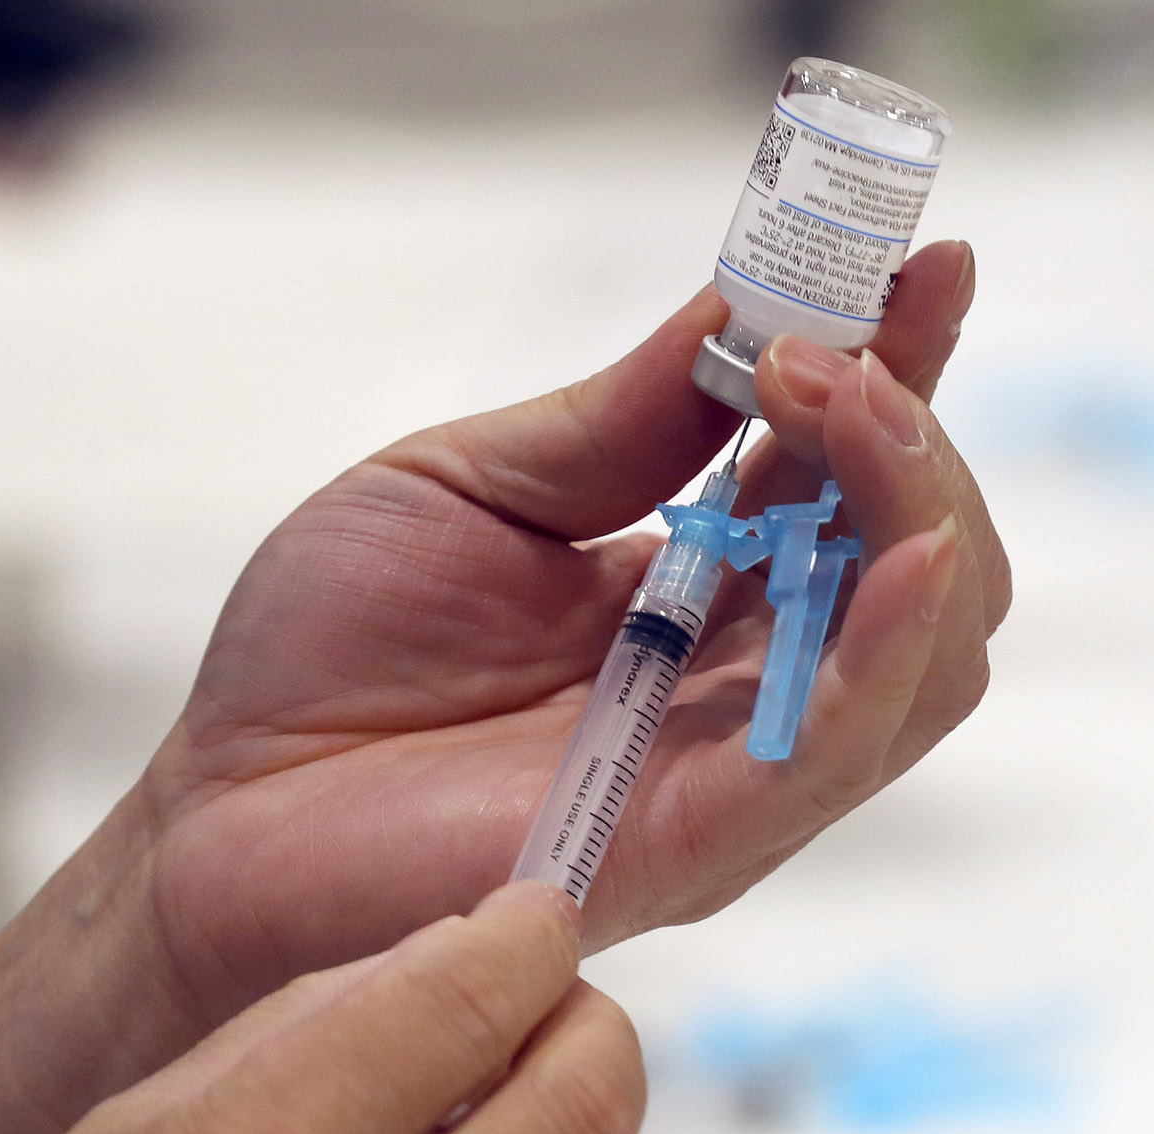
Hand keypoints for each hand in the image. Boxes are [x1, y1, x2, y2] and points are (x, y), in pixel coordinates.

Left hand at [141, 240, 1007, 1024]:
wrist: (220, 817)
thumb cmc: (332, 664)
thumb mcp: (473, 488)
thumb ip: (619, 422)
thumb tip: (741, 304)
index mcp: (713, 599)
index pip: (857, 484)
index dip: (912, 374)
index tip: (933, 265)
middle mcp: (753, 690)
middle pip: (930, 574)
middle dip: (916, 442)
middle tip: (834, 351)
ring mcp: (738, 775)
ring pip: (923, 664)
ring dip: (915, 516)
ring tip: (848, 407)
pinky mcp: (691, 847)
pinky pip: (830, 759)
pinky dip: (885, 656)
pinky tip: (906, 560)